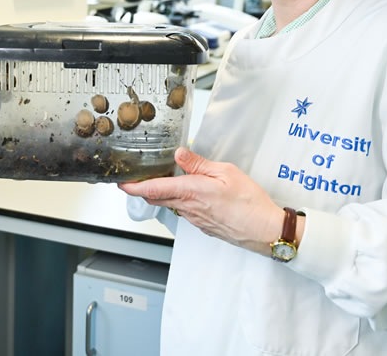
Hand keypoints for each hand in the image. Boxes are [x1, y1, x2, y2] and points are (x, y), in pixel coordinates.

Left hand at [120, 147, 286, 254]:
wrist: (265, 230)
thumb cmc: (250, 203)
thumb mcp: (227, 173)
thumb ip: (199, 164)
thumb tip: (178, 155)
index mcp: (192, 192)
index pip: (154, 189)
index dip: (133, 187)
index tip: (121, 183)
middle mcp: (189, 208)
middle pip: (156, 198)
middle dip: (143, 189)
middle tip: (136, 177)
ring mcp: (195, 219)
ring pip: (170, 205)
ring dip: (162, 194)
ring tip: (164, 179)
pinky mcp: (203, 225)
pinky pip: (184, 211)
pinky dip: (178, 200)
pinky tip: (189, 192)